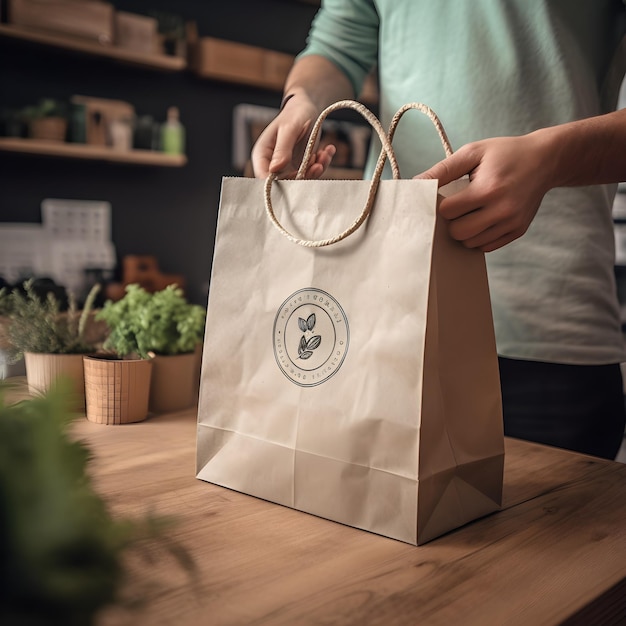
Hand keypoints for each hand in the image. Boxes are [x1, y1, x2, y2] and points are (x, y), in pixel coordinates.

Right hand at [251, 96, 335, 178]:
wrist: (306, 109)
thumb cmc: (293, 114)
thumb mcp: (288, 129)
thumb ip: (282, 149)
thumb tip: (274, 170)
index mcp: (262, 155)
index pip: (264, 178)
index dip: (278, 183)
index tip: (296, 176)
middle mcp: (273, 165)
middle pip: (285, 183)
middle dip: (303, 176)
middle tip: (317, 163)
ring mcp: (288, 167)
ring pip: (301, 180)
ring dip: (316, 169)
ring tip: (324, 153)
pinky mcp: (301, 167)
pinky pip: (311, 173)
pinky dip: (322, 164)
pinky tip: (327, 150)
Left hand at [415, 133, 553, 251]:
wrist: (545, 160)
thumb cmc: (505, 153)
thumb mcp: (473, 152)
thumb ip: (443, 170)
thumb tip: (415, 184)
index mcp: (489, 189)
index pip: (448, 211)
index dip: (442, 204)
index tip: (445, 196)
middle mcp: (502, 210)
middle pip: (458, 232)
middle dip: (451, 221)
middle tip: (457, 207)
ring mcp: (511, 224)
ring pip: (471, 243)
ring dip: (464, 231)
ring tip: (470, 212)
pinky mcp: (517, 231)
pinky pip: (486, 247)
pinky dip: (478, 237)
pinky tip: (481, 219)